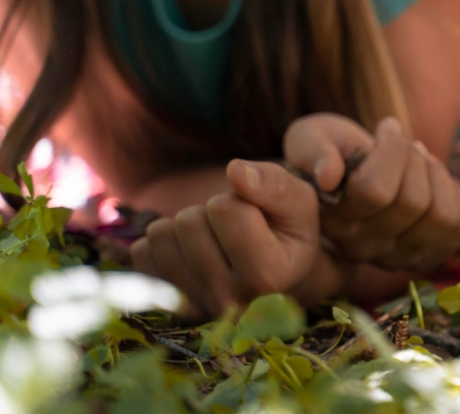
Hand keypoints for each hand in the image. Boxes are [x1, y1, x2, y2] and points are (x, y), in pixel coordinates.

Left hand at [131, 160, 337, 320]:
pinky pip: (141, 252)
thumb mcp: (298, 200)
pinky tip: (193, 254)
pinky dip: (166, 243)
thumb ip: (274, 183)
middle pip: (190, 221)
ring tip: (215, 240)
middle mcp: (230, 302)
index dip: (239, 197)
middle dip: (211, 211)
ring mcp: (195, 307)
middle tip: (234, 229)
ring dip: (187, 225)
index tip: (258, 215)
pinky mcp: (166, 306)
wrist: (278, 272)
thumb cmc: (289, 229)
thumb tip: (235, 171)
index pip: (226, 209)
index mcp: (269, 277)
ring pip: (162, 234)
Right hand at [283, 114, 459, 271]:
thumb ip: (312, 151)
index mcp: (333, 223)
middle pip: (413, 202)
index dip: (391, 150)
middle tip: (406, 144)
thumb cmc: (334, 149)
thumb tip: (329, 175)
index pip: (375, 190)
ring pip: (441, 215)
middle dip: (416, 159)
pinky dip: (455, 192)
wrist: (358, 170)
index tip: (387, 128)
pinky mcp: (431, 256)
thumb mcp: (311, 138)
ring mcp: (400, 258)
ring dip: (437, 174)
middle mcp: (364, 250)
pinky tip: (434, 181)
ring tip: (420, 160)